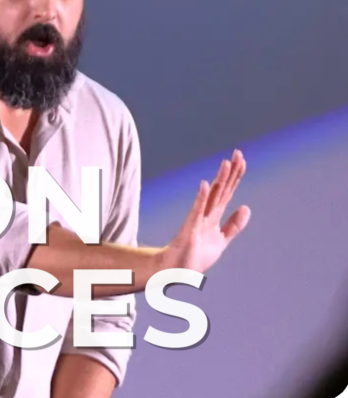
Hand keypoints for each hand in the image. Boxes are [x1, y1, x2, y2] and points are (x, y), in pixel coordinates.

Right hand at [161, 149, 250, 272]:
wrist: (177, 272)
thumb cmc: (196, 256)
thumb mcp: (221, 239)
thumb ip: (233, 225)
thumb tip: (246, 207)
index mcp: (214, 215)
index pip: (227, 191)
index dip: (235, 176)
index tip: (241, 158)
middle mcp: (207, 213)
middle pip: (221, 189)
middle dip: (230, 172)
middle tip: (238, 152)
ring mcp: (198, 220)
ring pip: (211, 196)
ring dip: (219, 180)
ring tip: (226, 163)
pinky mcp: (190, 229)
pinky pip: (197, 211)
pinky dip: (202, 197)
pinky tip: (205, 184)